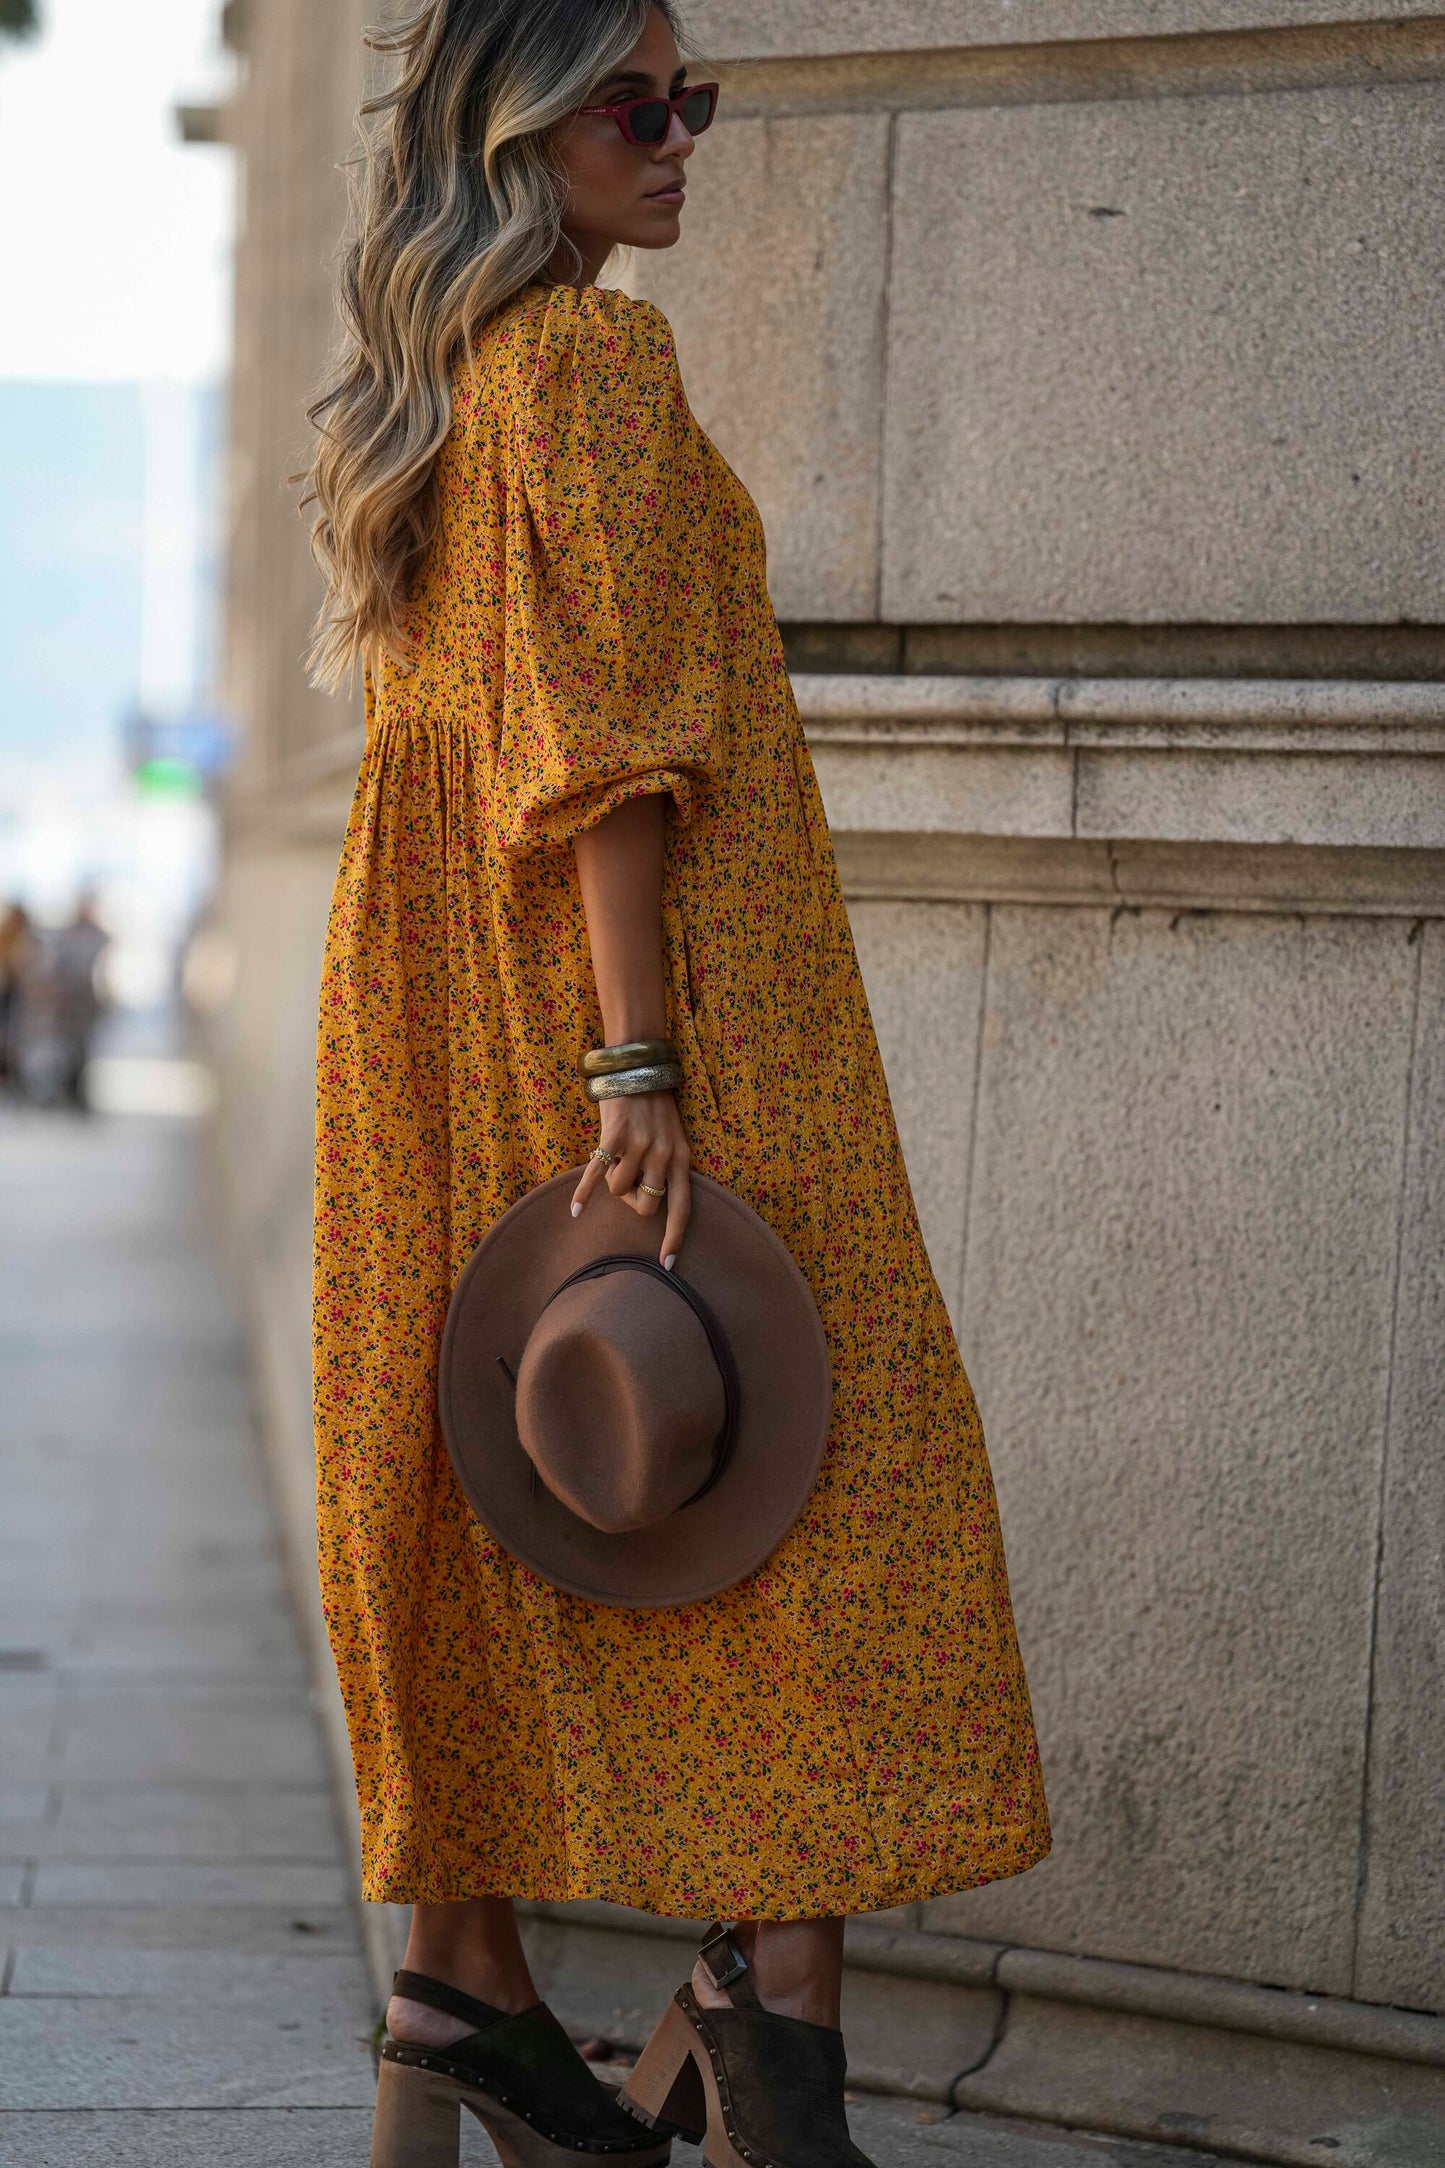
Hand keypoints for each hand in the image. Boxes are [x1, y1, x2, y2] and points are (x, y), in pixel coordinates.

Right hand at [570, 1090, 690, 1266]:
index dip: (675, 1238)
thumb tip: (650, 1204)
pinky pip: (596, 1176)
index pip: (684, 1208)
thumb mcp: (672, 1139)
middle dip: (631, 1203)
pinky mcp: (613, 1137)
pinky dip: (584, 1194)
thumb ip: (665, 1169)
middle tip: (625, 1182)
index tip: (668, 1264)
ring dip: (611, 1183)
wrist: (637, 1070)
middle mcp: (663, 1155)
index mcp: (681, 1159)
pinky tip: (576, 1211)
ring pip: (618, 1192)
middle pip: (645, 1208)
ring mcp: (638, 1146)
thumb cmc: (653, 1109)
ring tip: (614, 1159)